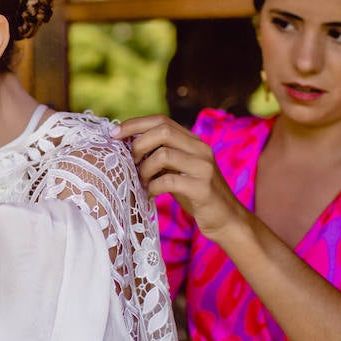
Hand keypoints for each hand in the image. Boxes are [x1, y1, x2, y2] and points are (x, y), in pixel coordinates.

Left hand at [113, 114, 245, 238]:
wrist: (226, 220)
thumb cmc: (195, 195)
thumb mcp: (179, 170)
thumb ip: (161, 155)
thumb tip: (128, 145)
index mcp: (194, 142)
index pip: (162, 120)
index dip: (135, 124)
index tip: (114, 134)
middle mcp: (201, 149)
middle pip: (163, 131)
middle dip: (138, 145)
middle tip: (130, 164)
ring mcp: (204, 167)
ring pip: (164, 154)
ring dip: (144, 169)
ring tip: (142, 182)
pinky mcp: (203, 188)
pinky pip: (168, 181)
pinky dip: (153, 187)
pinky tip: (151, 195)